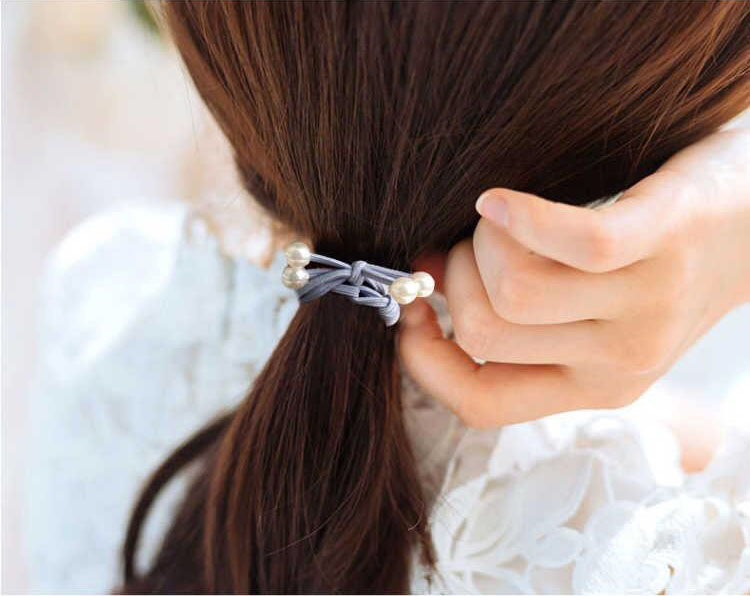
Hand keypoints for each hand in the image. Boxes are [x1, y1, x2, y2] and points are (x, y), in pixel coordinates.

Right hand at [399, 129, 749, 427]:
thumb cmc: (659, 263)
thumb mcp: (592, 317)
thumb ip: (519, 321)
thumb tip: (421, 286)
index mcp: (592, 388)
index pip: (480, 404)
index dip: (423, 360)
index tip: (410, 308)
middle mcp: (619, 362)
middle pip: (483, 330)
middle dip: (453, 277)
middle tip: (473, 245)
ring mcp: (644, 305)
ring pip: (513, 288)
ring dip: (481, 243)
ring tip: (502, 219)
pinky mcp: (664, 239)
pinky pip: (574, 242)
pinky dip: (518, 216)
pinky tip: (498, 200)